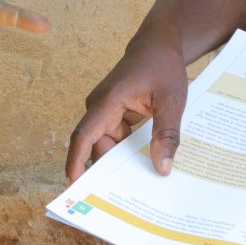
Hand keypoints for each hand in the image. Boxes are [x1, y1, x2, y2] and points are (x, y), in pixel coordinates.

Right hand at [67, 41, 189, 182]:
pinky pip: (117, 138)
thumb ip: (166, 134)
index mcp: (108, 101)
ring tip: (133, 187)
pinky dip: (128, 152)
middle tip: (117, 201)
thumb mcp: (171, 101)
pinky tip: (142, 166)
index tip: (74, 184)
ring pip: (108, 144)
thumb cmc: (162, 66)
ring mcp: (107, 111)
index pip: (84, 135)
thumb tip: (162, 168)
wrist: (159, 44)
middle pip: (97, 146)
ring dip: (119, 162)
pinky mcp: (116, 114)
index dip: (76, 160)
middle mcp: (101, 107)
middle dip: (105, 171)